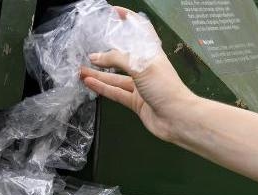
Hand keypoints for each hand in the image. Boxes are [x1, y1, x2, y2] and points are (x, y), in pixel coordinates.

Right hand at [79, 8, 199, 142]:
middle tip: (89, 48)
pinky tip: (89, 82)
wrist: (176, 118)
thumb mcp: (141, 65)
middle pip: (123, 57)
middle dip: (107, 53)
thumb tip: (96, 57)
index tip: (115, 13)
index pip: (140, 30)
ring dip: (99, 73)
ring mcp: (140, 86)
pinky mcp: (136, 102)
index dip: (129, 19)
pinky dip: (102, 87)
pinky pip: (116, 92)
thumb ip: (117, 59)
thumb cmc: (164, 86)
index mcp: (151, 53)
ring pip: (116, 77)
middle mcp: (145, 67)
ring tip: (80, 69)